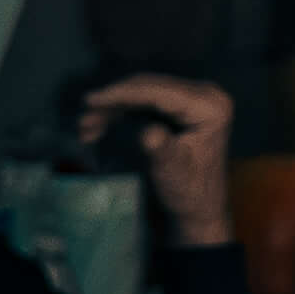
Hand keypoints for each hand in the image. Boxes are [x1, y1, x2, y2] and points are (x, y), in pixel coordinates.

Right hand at [78, 76, 238, 248]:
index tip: (90, 100)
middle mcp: (206, 94)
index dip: (122, 94)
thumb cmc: (189, 191)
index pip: (160, 92)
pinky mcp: (182, 104)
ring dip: (112, 108)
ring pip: (142, 92)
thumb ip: (161, 149)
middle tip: (83, 122)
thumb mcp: (173, 171)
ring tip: (86, 129)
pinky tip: (98, 126)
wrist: (199, 206)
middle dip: (113, 102)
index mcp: (211, 107)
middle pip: (148, 87)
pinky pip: (145, 100)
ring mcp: (194, 97)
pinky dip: (121, 111)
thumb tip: (148, 134)